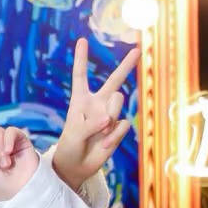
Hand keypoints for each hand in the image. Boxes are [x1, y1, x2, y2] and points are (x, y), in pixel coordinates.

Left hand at [51, 39, 136, 190]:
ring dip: (109, 117)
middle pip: (114, 80)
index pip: (81, 75)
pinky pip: (122, 125)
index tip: (82, 41)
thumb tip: (110, 119)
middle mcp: (97, 103)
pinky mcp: (118, 128)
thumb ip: (91, 124)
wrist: (77, 166)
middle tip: (137, 50)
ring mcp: (110, 115)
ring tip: (100, 132)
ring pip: (118, 104)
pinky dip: (113, 136)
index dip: (81, 58)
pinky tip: (105, 143)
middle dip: (126, 65)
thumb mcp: (74, 134)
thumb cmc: (70, 147)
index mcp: (80, 100)